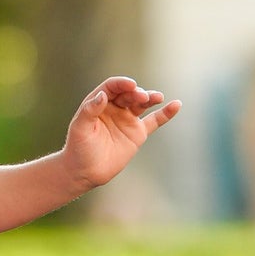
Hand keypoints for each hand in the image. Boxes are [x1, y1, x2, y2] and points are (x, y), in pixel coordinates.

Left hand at [60, 77, 180, 192]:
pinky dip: (165, 113)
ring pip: (142, 104)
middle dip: (136, 93)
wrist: (85, 172)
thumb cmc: (78, 148)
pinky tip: (176, 105)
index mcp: (99, 102)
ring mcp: (127, 119)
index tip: (130, 85)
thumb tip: (103, 95)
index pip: (112, 87)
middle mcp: (114, 108)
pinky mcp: (138, 133)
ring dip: (150, 98)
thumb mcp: (80, 128)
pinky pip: (154, 121)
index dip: (121, 84)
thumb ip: (89, 110)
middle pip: (128, 94)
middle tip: (142, 98)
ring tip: (157, 97)